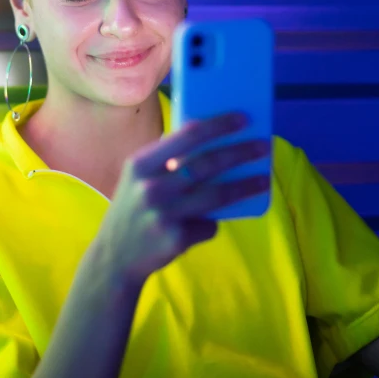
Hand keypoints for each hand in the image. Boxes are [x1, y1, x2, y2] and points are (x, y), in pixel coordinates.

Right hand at [92, 111, 269, 288]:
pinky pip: (208, 225)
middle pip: (207, 164)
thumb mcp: (138, 177)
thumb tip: (208, 135)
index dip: (219, 126)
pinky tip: (212, 222)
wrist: (115, 257)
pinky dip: (212, 223)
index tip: (243, 119)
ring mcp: (164, 214)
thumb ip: (165, 158)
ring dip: (245, 186)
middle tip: (263, 147)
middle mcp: (152, 186)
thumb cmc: (134, 207)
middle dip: (240, 153)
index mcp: (142, 164)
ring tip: (263, 179)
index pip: (187, 136)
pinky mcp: (176, 238)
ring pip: (216, 195)